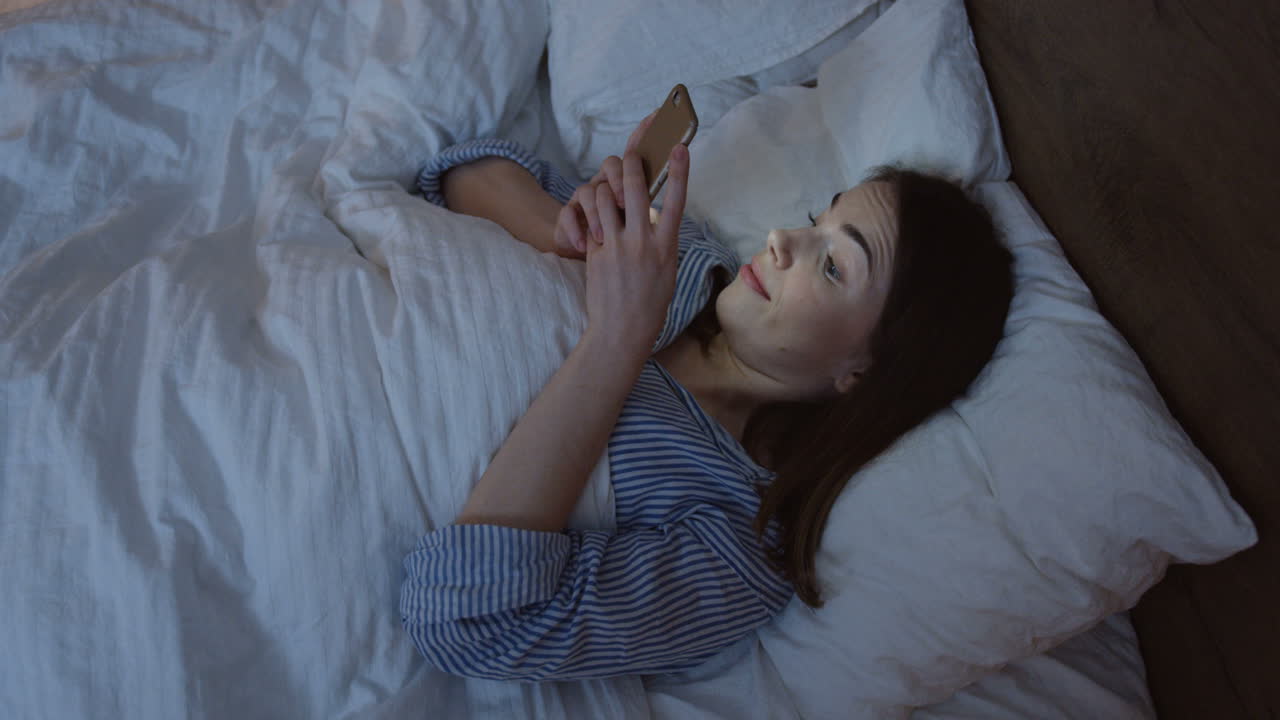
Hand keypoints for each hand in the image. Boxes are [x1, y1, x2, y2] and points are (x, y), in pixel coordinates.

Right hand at [553, 111, 657, 257]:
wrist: (598, 269)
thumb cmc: (626, 249)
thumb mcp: (643, 227)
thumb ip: (650, 203)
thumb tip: (672, 176)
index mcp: (630, 185)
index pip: (637, 153)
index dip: (644, 132)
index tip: (657, 114)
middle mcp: (608, 185)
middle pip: (612, 164)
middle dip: (620, 181)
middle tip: (625, 204)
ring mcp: (587, 199)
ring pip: (590, 189)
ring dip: (598, 215)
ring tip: (604, 238)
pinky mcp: (569, 215)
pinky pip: (568, 214)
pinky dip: (577, 231)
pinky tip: (584, 246)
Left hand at [579, 145, 688, 358]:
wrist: (623, 330)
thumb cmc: (650, 302)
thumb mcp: (666, 269)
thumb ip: (660, 239)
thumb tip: (653, 216)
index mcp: (667, 246)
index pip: (677, 200)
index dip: (679, 171)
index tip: (679, 147)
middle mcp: (643, 242)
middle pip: (635, 186)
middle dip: (630, 163)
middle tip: (630, 156)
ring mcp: (617, 246)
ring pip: (604, 196)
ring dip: (605, 188)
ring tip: (608, 196)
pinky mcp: (595, 252)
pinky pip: (591, 219)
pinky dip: (592, 215)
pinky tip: (596, 223)